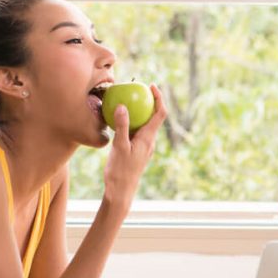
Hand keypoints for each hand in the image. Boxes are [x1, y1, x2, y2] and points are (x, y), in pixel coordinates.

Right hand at [103, 84, 167, 207]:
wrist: (120, 192)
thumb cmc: (120, 171)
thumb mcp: (119, 147)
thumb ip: (121, 126)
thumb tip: (123, 106)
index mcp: (148, 138)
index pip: (160, 113)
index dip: (159, 98)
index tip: (151, 86)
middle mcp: (149, 141)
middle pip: (153, 117)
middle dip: (148, 102)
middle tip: (136, 90)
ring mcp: (143, 146)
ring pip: (144, 125)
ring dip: (138, 113)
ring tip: (126, 102)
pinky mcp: (136, 151)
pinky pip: (135, 132)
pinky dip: (130, 123)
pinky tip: (117, 122)